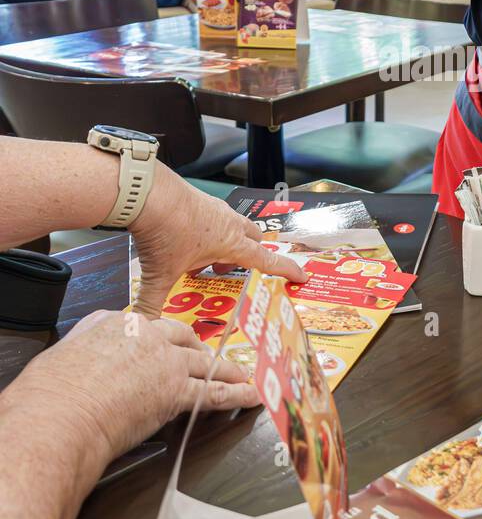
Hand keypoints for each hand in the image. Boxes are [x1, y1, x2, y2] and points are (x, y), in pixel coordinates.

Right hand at [18, 310, 259, 466]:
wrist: (62, 414)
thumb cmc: (54, 390)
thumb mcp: (70, 347)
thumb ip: (92, 339)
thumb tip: (97, 344)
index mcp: (122, 322)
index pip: (154, 326)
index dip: (166, 339)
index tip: (171, 344)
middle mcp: (150, 337)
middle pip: (185, 339)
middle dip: (200, 349)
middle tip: (210, 357)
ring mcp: (167, 363)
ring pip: (205, 364)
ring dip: (226, 371)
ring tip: (240, 375)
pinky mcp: (177, 392)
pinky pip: (215, 393)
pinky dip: (236, 396)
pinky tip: (250, 396)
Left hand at [131, 163, 306, 317]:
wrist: (147, 192)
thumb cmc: (163, 232)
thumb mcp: (160, 274)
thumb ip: (152, 302)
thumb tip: (144, 326)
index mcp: (231, 243)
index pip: (267, 261)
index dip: (285, 270)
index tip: (301, 276)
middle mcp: (229, 224)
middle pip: (254, 240)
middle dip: (249, 257)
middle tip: (229, 271)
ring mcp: (215, 208)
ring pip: (234, 227)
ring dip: (226, 244)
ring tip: (202, 260)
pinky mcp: (200, 199)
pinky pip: (215, 217)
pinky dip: (208, 232)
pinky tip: (184, 242)